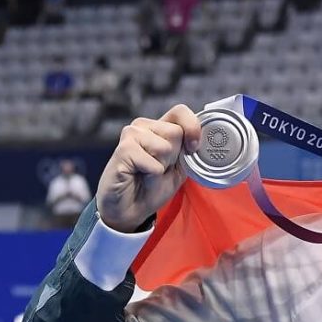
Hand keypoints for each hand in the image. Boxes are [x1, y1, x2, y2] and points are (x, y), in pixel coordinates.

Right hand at [96, 104, 199, 233]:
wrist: (130, 209)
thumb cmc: (152, 187)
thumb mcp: (179, 168)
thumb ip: (188, 151)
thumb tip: (199, 140)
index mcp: (159, 128)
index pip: (180, 111)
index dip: (192, 128)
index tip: (192, 149)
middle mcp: (143, 126)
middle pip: (176, 132)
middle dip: (174, 157)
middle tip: (159, 169)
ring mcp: (131, 135)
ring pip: (165, 147)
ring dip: (162, 167)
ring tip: (147, 173)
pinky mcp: (123, 150)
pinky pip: (152, 162)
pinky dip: (152, 175)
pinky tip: (138, 176)